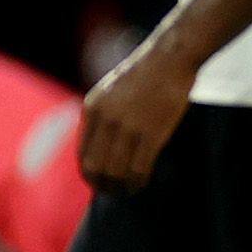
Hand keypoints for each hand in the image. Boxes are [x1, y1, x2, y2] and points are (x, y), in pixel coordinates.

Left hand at [78, 35, 197, 193]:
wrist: (169, 59)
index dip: (89, 174)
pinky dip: (138, 181)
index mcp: (92, 109)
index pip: (82, 153)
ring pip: (116, 172)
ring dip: (121, 187)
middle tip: (112, 192)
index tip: (98, 182)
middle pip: (95, 167)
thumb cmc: (143, 76)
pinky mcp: (151, 133)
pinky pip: (139, 168)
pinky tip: (141, 183)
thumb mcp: (109, 92)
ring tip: (128, 191)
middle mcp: (106, 120)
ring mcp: (128, 127)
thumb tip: (99, 149)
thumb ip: (101, 118)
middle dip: (102, 185)